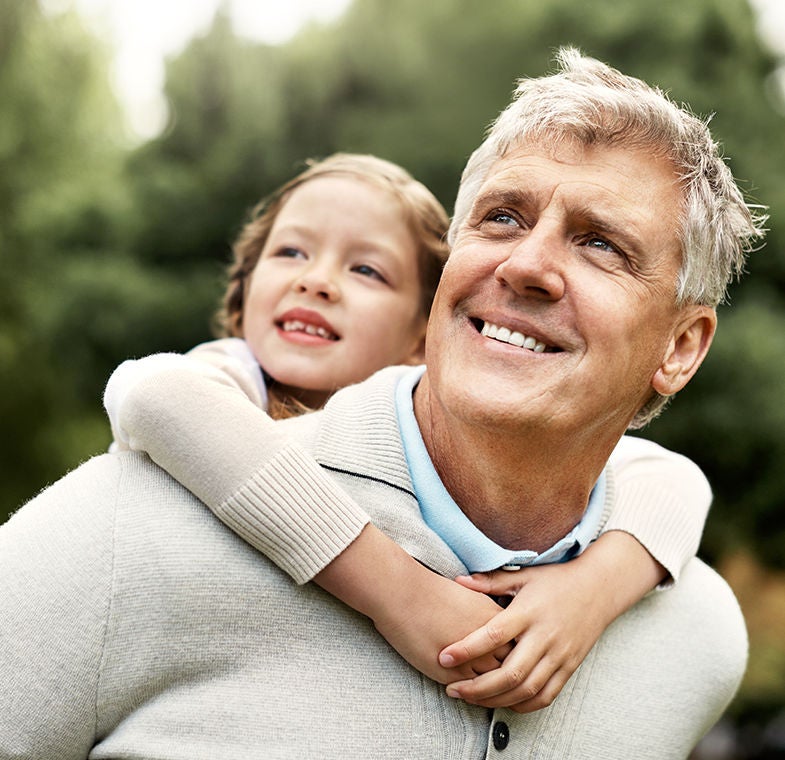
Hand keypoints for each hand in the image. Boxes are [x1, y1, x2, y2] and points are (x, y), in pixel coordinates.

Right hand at [314, 525, 510, 683]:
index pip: (519, 644)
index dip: (519, 653)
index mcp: (493, 617)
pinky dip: (475, 695)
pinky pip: (472, 691)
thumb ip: (484, 609)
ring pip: (495, 684)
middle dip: (513, 675)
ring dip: (496, 690)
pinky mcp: (452, 672)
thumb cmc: (429, 589)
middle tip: (511, 681)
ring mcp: (472, 658)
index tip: (517, 658)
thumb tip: (494, 619)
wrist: (402, 593)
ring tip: (494, 693)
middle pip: (513, 666)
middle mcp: (488, 639)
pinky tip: (470, 694)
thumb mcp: (467, 593)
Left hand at [438, 561, 611, 712]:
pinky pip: (546, 695)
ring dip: (496, 700)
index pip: (494, 635)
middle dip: (477, 688)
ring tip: (470, 698)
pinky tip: (503, 702)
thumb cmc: (557, 580)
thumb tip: (457, 580)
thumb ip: (491, 581)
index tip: (444, 657)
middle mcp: (545, 637)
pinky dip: (523, 705)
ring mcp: (560, 655)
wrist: (600, 588)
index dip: (467, 649)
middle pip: (510, 673)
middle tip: (452, 689)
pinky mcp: (570, 667)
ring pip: (526, 690)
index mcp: (529, 612)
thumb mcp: (524, 576)